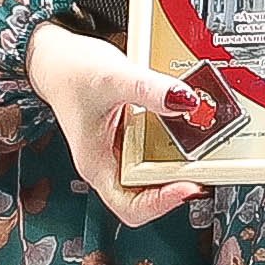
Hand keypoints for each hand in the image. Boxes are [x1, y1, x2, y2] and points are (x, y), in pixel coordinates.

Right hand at [22, 19, 195, 228]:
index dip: (162, 203)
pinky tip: (188, 124)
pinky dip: (177, 141)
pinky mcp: (133, 138)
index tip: (189, 185)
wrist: (59, 57)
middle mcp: (110, 165)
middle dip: (179, 181)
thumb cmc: (71, 72)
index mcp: (97, 165)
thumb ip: (149, 89)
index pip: (131, 207)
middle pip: (151, 194)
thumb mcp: (112, 76)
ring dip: (182, 162)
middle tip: (205, 163)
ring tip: (202, 143)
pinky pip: (159, 149)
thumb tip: (185, 100)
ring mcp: (122, 152)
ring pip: (158, 172)